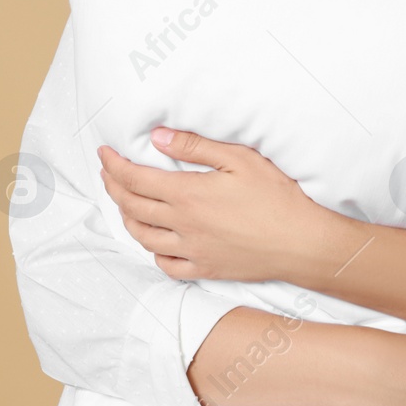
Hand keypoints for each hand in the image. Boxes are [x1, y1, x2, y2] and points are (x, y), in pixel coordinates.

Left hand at [98, 126, 330, 283]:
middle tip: (108, 173)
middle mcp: (183, 226)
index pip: (135, 179)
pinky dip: (153, 252)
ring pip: (144, 238)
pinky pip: (167, 266)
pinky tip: (155, 242)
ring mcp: (192, 251)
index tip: (104, 153)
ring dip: (127, 218)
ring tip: (124, 203)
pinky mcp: (206, 269)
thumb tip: (157, 137)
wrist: (301, 242)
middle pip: (132, 207)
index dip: (114, 165)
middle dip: (113, 187)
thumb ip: (195, 147)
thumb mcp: (239, 158)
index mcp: (187, 195)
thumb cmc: (276, 197)